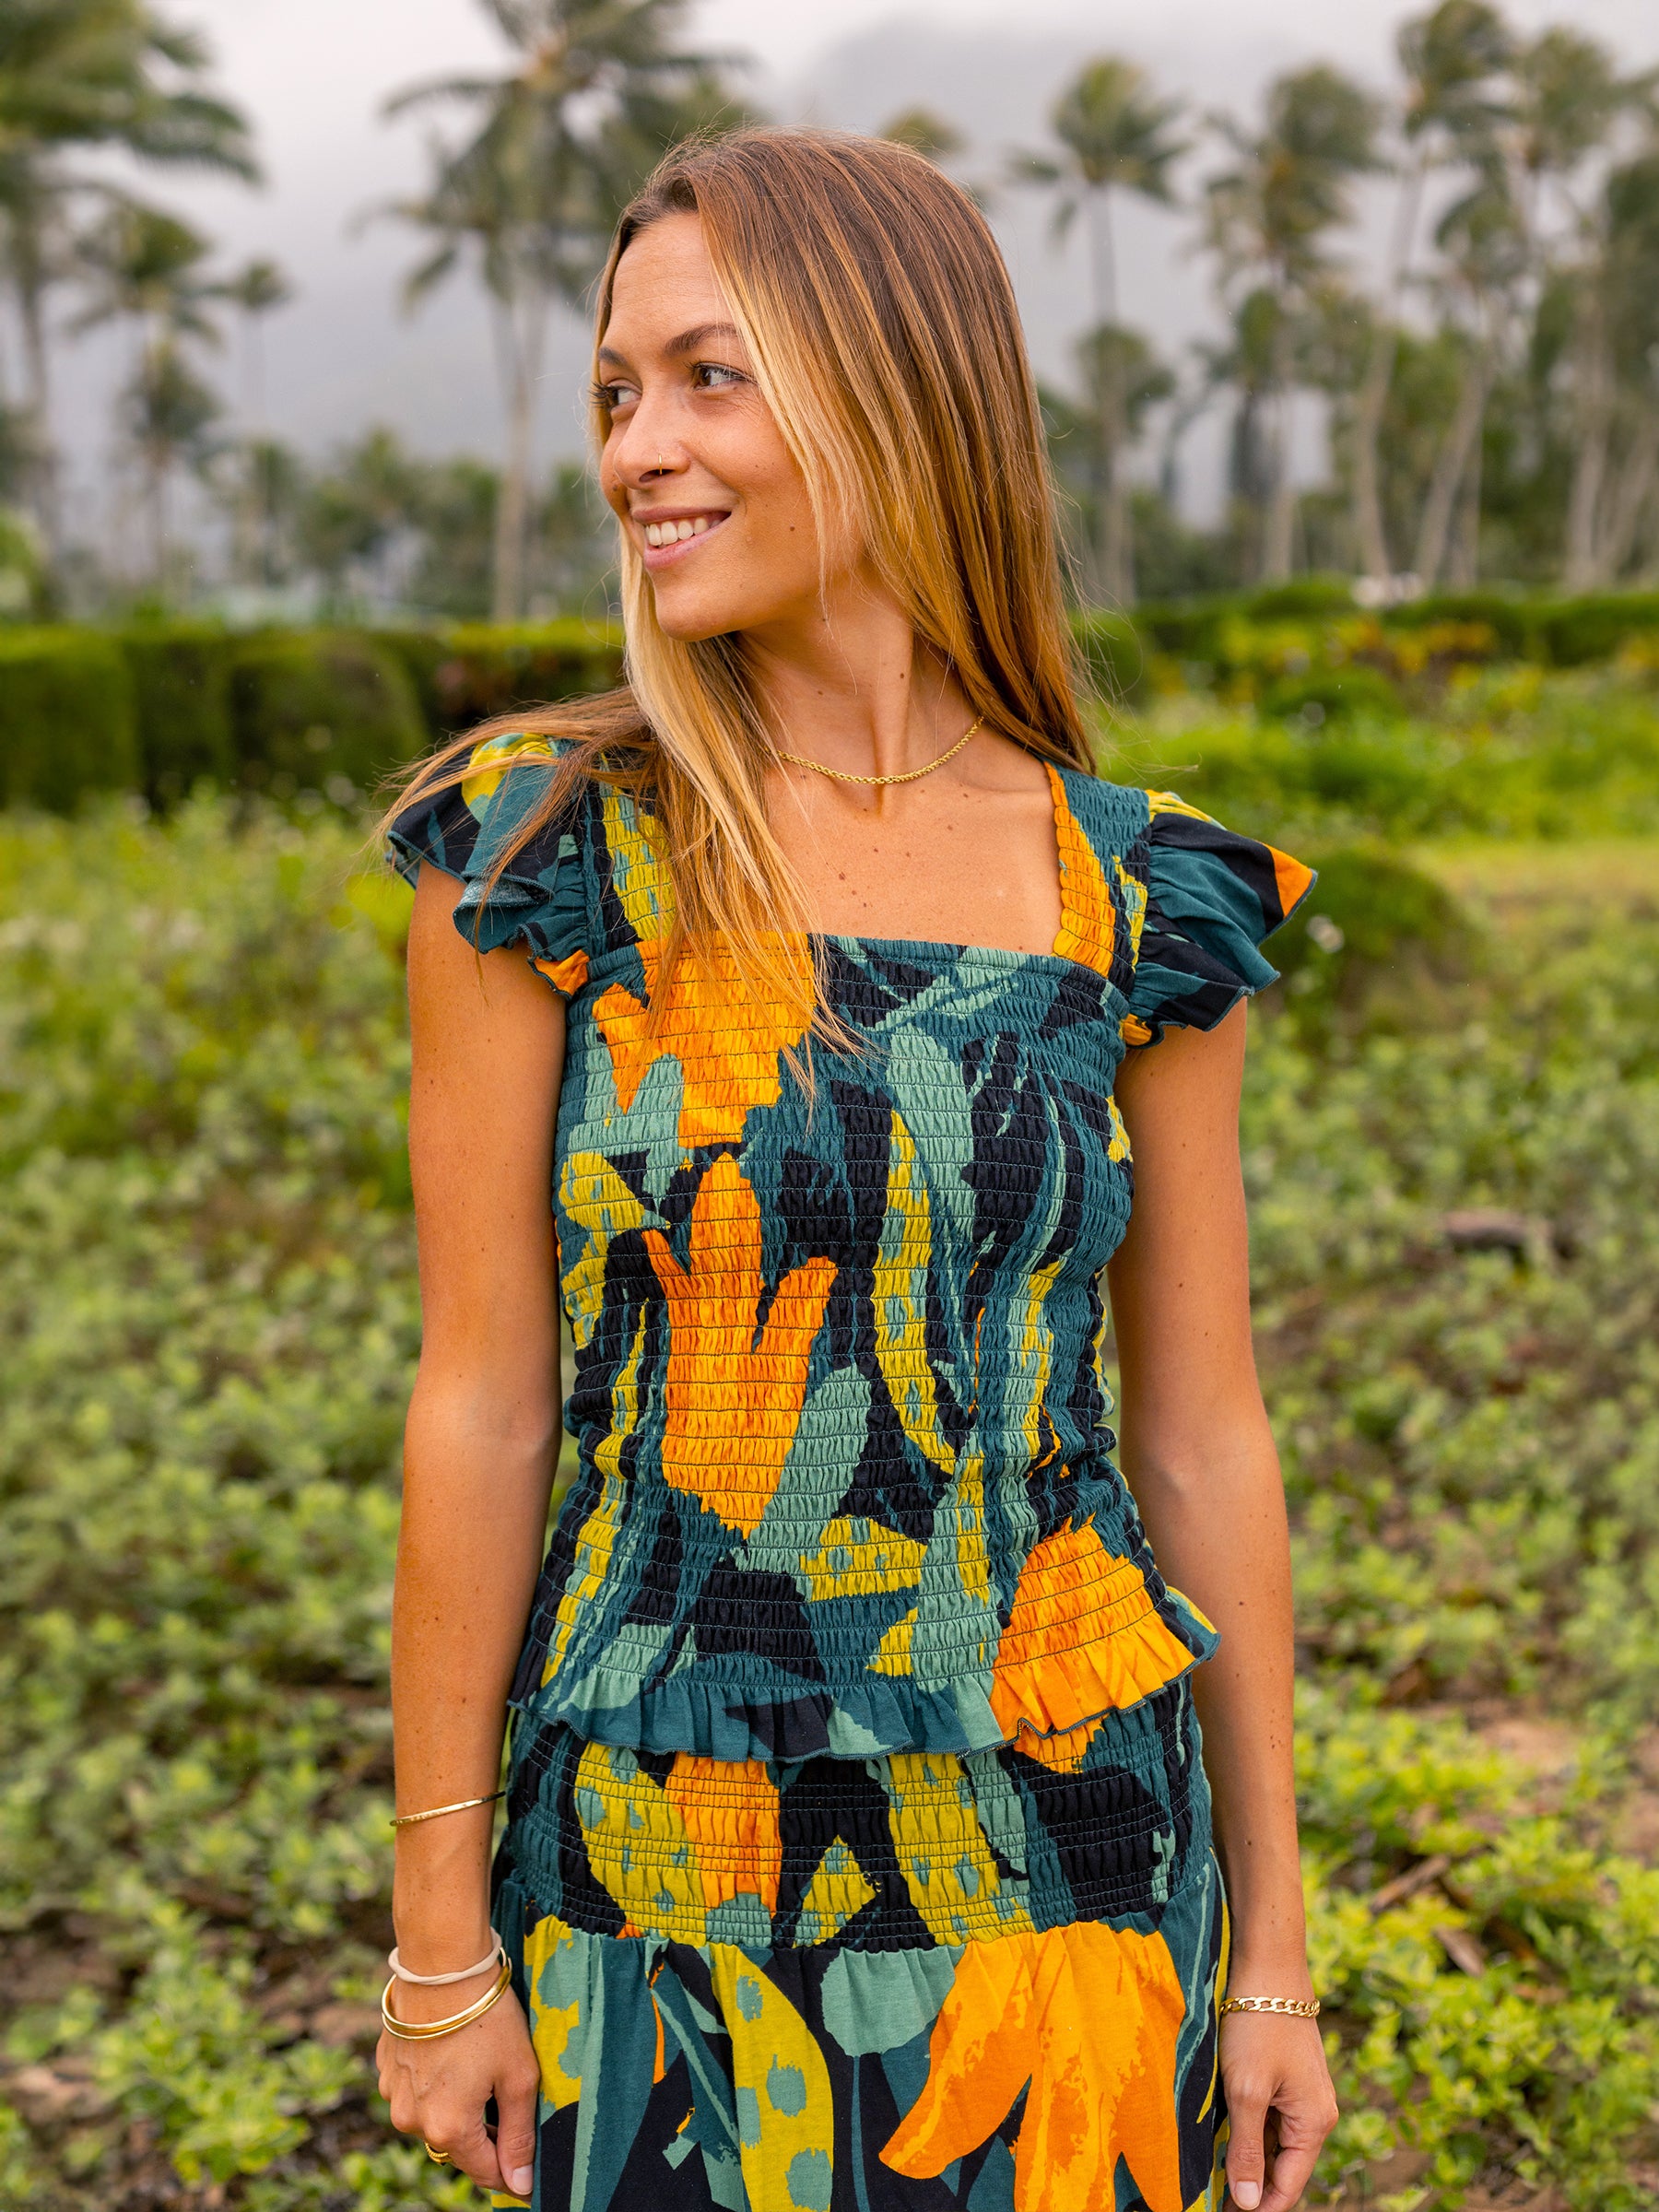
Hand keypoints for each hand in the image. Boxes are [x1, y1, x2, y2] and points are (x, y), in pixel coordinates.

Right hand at [377, 1971, 540, 2200]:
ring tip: (479, 2065)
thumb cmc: (488, 2017)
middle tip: (507, 2094)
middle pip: (458, 2146)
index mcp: (449, 2129)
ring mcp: (394, 2096)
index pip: (486, 2172)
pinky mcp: (386, 2071)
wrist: (443, 1965)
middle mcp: (413, 2122)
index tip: (529, 2166)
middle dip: (485, 2132)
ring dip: (457, 2107)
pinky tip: (453, 2052)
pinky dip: (436, 2083)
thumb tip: (520, 2186)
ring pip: (435, 2119)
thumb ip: (519, 2135)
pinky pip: (416, 2093)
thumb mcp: (518, 2076)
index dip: (512, 2170)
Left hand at [1221, 2010, 1338, 2210]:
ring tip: (1210, 2167)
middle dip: (1250, 2183)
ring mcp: (1303, 2093)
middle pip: (1283, 2166)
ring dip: (1247, 2154)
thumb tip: (1250, 2205)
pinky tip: (1221, 2129)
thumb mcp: (1246, 2091)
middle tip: (1212, 2194)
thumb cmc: (1257, 2026)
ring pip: (1274, 2140)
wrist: (1268, 1966)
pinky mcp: (1287, 2075)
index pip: (1288, 2187)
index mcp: (1314, 2123)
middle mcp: (1315, 2113)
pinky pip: (1270, 2115)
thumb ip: (1248, 2150)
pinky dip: (1248, 2127)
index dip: (1258, 2207)